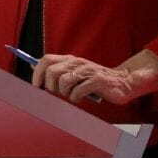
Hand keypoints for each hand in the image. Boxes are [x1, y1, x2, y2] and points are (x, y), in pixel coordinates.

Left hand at [34, 50, 157, 104]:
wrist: (123, 82)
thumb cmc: (95, 79)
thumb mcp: (75, 71)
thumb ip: (57, 68)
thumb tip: (34, 66)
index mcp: (70, 60)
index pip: (46, 59)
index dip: (37, 73)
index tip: (36, 86)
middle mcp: (78, 63)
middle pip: (52, 71)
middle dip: (50, 86)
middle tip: (57, 93)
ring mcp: (88, 71)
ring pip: (64, 81)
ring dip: (64, 93)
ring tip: (72, 95)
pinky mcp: (97, 81)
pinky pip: (78, 91)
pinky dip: (76, 98)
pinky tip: (81, 98)